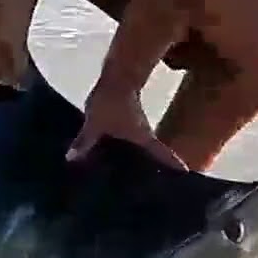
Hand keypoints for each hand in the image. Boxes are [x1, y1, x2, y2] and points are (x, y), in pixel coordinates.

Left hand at [67, 85, 187, 169]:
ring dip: (139, 155)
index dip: (174, 163)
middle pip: (153, 153)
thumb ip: (84, 142)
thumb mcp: (95, 124)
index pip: (162, 153)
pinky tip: (115, 150)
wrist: (116, 76)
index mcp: (143, 137)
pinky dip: (127, 145)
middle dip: (154, 165)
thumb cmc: (111, 102)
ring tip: (130, 170)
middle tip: (153, 181)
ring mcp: (138, 124)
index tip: (186, 172)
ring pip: (141, 145)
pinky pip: (130, 136)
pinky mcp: (130, 117)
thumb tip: (71, 158)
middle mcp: (144, 132)